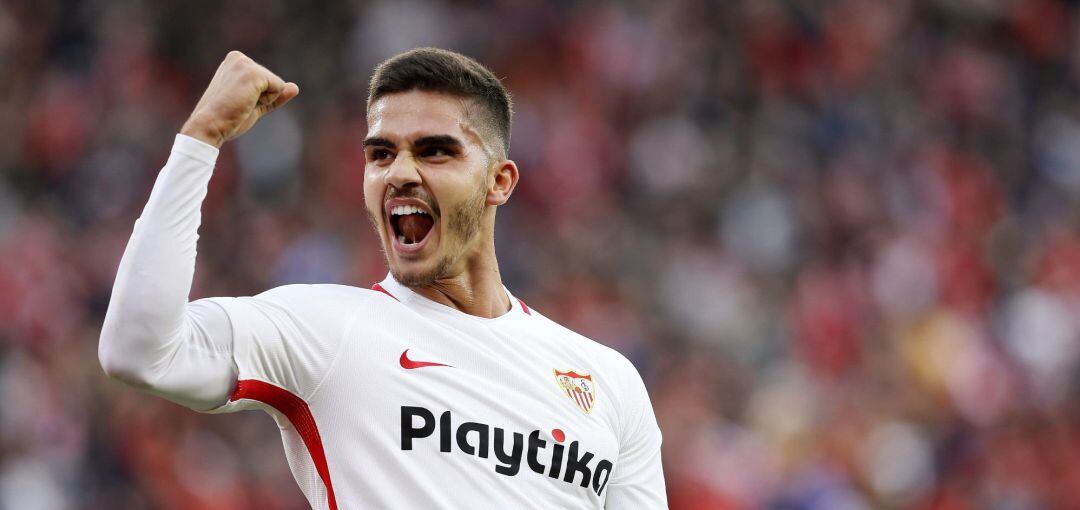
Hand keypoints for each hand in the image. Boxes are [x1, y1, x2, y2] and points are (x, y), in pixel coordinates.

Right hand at [180, 51, 299, 147]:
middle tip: (239, 105)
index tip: (237, 102)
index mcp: (234, 62)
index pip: (265, 80)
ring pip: (276, 85)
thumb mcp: (254, 104)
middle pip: (272, 81)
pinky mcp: (253, 73)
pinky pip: (278, 88)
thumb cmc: (227, 118)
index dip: (258, 97)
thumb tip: (295, 87)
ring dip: (264, 100)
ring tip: (241, 104)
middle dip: (262, 98)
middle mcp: (238, 57)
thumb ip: (274, 95)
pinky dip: (267, 100)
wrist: (209, 125)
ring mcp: (245, 63)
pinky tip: (246, 102)